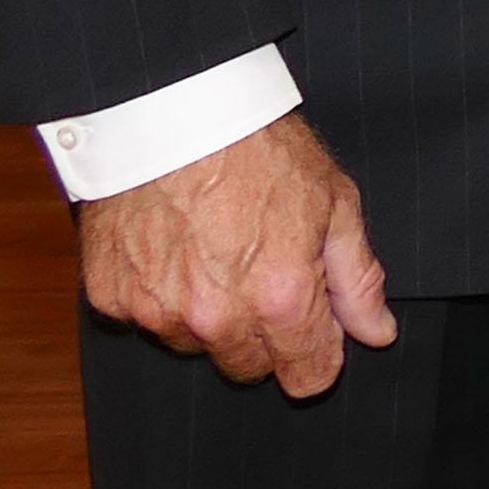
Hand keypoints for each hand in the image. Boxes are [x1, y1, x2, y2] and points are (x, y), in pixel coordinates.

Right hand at [77, 115, 396, 398]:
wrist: (171, 112)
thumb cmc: (259, 150)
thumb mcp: (334, 203)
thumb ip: (357, 279)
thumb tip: (377, 333)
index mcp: (280, 300)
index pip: (306, 376)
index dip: (316, 356)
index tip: (313, 332)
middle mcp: (215, 318)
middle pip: (248, 367)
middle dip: (262, 335)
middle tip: (260, 274)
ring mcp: (156, 310)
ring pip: (194, 345)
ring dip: (207, 316)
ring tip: (213, 251)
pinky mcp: (110, 297)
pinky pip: (143, 318)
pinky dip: (158, 294)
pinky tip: (172, 246)